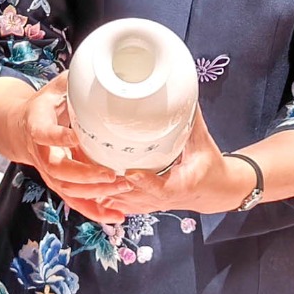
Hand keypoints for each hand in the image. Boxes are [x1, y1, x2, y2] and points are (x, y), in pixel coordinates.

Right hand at [0, 75, 129, 216]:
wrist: (23, 127)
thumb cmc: (45, 105)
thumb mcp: (56, 87)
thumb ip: (75, 81)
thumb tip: (102, 67)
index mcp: (37, 125)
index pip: (44, 134)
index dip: (58, 138)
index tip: (75, 138)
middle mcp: (41, 153)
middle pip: (59, 171)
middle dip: (86, 175)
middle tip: (112, 174)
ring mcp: (49, 172)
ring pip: (68, 190)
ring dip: (95, 194)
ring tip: (122, 189)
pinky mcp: (60, 183)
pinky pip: (75, 202)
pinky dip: (95, 211)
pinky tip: (116, 217)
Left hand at [58, 106, 248, 222]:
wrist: (213, 190)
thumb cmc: (209, 165)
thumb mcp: (203, 141)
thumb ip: (191, 118)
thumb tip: (184, 89)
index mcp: (180, 186)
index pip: (159, 188)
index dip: (144, 181)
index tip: (131, 172)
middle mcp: (160, 200)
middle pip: (130, 195)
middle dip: (109, 181)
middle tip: (90, 161)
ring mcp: (148, 204)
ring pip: (118, 200)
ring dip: (99, 185)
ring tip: (80, 164)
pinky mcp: (141, 204)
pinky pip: (116, 200)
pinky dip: (100, 190)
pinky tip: (84, 175)